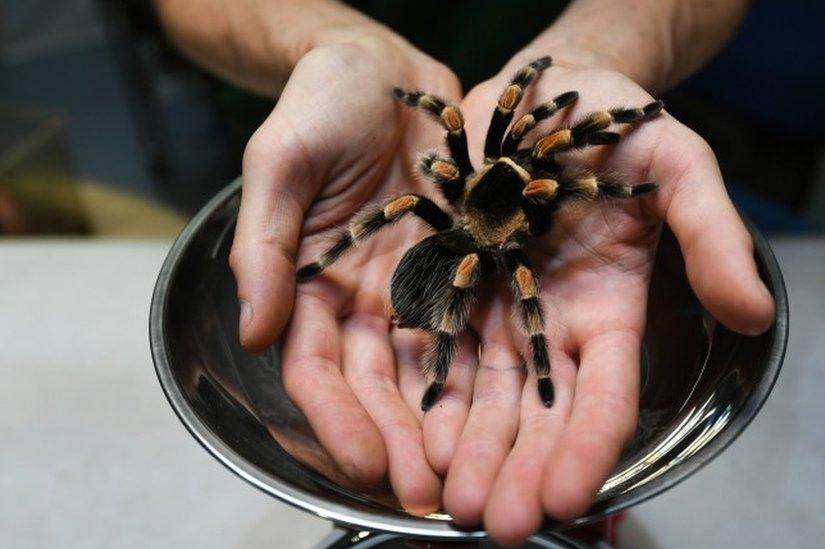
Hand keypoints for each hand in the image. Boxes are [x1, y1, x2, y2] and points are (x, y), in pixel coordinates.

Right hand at [229, 41, 464, 514]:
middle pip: (378, 387)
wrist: (386, 67)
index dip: (337, 420)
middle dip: (398, 442)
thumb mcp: (279, 162)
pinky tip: (508, 411)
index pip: (318, 370)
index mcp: (310, 284)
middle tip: (427, 493)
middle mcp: (365, 299)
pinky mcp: (465, 265)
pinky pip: (476, 324)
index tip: (365, 463)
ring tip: (470, 473)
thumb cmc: (321, 103)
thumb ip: (264, 245)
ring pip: (430, 370)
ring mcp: (418, 286)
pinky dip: (487, 371)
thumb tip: (251, 332)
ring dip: (445, 425)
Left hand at [426, 64, 774, 543]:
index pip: (606, 393)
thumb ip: (711, 235)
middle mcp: (554, 323)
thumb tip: (754, 311)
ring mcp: (500, 308)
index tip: (567, 497)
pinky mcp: (452, 285)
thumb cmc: (621, 125)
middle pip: (539, 412)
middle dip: (519, 468)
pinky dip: (427, 395)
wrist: (548, 92)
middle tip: (497, 523)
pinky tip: (412, 439)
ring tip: (450, 502)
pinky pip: (435, 347)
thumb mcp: (680, 166)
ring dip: (469, 449)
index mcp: (611, 309)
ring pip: (484, 394)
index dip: (589, 445)